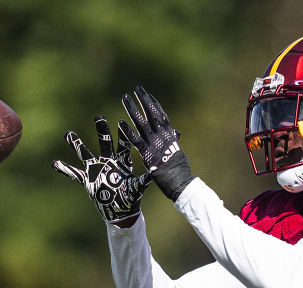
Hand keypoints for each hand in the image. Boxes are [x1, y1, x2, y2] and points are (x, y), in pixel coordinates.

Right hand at [53, 115, 151, 222]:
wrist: (120, 212)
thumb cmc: (131, 199)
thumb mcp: (136, 190)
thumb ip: (142, 182)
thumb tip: (152, 176)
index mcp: (122, 163)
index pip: (123, 146)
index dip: (123, 135)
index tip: (121, 123)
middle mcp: (108, 162)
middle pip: (105, 143)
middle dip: (102, 131)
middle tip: (99, 117)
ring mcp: (97, 170)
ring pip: (85, 154)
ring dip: (77, 144)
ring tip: (68, 133)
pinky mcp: (88, 180)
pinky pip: (74, 173)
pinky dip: (65, 169)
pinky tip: (55, 163)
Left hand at [120, 85, 194, 201]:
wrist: (181, 182)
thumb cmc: (181, 171)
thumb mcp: (179, 153)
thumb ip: (174, 142)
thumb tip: (175, 133)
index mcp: (170, 136)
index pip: (162, 116)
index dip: (154, 104)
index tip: (148, 95)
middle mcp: (163, 136)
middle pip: (152, 114)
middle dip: (143, 101)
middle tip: (136, 89)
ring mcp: (155, 144)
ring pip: (142, 123)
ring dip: (133, 109)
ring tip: (125, 97)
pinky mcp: (148, 154)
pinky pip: (136, 141)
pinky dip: (129, 132)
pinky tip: (121, 123)